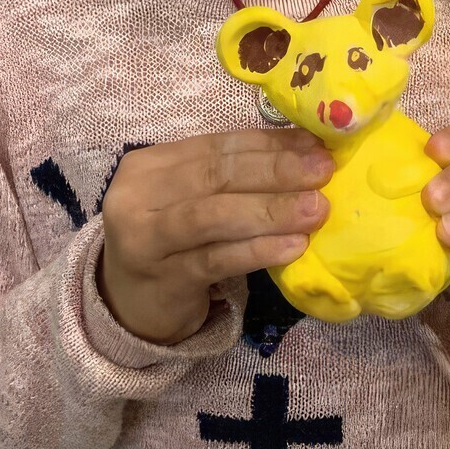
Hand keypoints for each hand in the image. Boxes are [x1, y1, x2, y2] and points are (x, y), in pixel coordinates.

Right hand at [97, 129, 332, 344]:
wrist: (126, 304)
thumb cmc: (171, 241)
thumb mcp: (190, 198)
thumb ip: (231, 174)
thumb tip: (305, 150)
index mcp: (149, 164)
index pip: (217, 146)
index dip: (269, 144)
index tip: (315, 145)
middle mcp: (138, 196)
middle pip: (217, 176)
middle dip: (276, 172)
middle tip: (323, 172)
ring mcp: (145, 239)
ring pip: (217, 216)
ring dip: (273, 210)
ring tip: (317, 210)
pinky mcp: (163, 279)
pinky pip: (218, 260)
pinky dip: (259, 250)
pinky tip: (294, 247)